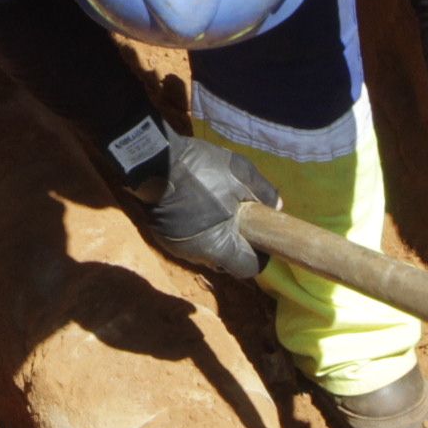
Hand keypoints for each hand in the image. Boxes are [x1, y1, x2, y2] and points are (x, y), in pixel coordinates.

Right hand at [133, 130, 280, 278]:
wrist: (151, 159)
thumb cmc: (200, 171)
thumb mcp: (240, 174)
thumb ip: (263, 192)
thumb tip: (277, 206)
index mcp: (218, 247)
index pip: (248, 268)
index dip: (260, 255)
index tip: (262, 236)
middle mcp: (196, 255)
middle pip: (225, 259)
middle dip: (236, 243)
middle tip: (241, 219)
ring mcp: (176, 246)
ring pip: (206, 249)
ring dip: (215, 235)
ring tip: (218, 209)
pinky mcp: (163, 234)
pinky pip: (189, 239)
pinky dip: (198, 228)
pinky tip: (198, 206)